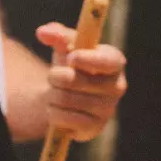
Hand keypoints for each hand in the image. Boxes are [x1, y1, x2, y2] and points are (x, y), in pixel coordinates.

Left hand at [36, 22, 127, 141]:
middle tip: (53, 76)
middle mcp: (117, 86)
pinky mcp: (94, 129)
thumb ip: (57, 35)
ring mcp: (107, 110)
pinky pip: (64, 119)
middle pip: (74, 81)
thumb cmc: (70, 66)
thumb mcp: (66, 47)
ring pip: (66, 100)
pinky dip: (53, 113)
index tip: (71, 57)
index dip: (88, 59)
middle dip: (55, 77)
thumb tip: (43, 32)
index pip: (108, 61)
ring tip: (55, 93)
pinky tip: (57, 109)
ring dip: (51, 95)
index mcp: (115, 62)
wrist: (65, 97)